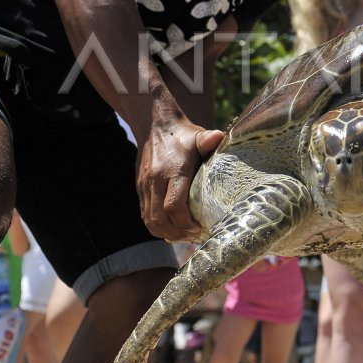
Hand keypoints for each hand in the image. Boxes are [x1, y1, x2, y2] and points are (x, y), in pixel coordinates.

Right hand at [136, 117, 223, 241]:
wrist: (155, 126)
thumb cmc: (183, 134)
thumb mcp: (198, 135)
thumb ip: (209, 139)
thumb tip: (222, 137)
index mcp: (172, 171)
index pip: (173, 206)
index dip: (185, 223)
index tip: (199, 228)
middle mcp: (155, 180)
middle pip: (160, 218)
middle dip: (177, 233)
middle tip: (194, 237)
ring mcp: (145, 186)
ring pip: (150, 220)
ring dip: (166, 233)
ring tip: (184, 236)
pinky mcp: (140, 188)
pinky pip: (144, 214)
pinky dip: (157, 226)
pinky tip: (171, 229)